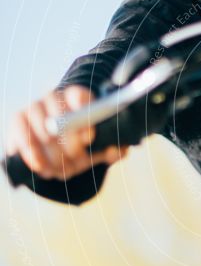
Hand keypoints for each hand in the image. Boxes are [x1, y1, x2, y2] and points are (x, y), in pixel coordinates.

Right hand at [5, 85, 128, 179]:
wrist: (55, 155)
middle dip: (71, 145)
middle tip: (78, 159)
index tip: (90, 136)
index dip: (85, 117)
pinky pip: (24, 137)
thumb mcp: (102, 148)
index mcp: (79, 98)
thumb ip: (115, 148)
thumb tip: (114, 149)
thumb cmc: (84, 148)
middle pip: (61, 117)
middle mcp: (55, 97)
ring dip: (55, 155)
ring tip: (63, 168)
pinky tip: (43, 167)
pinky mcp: (18, 120)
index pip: (80, 97)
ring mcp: (34, 107)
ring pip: (44, 132)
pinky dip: (35, 156)